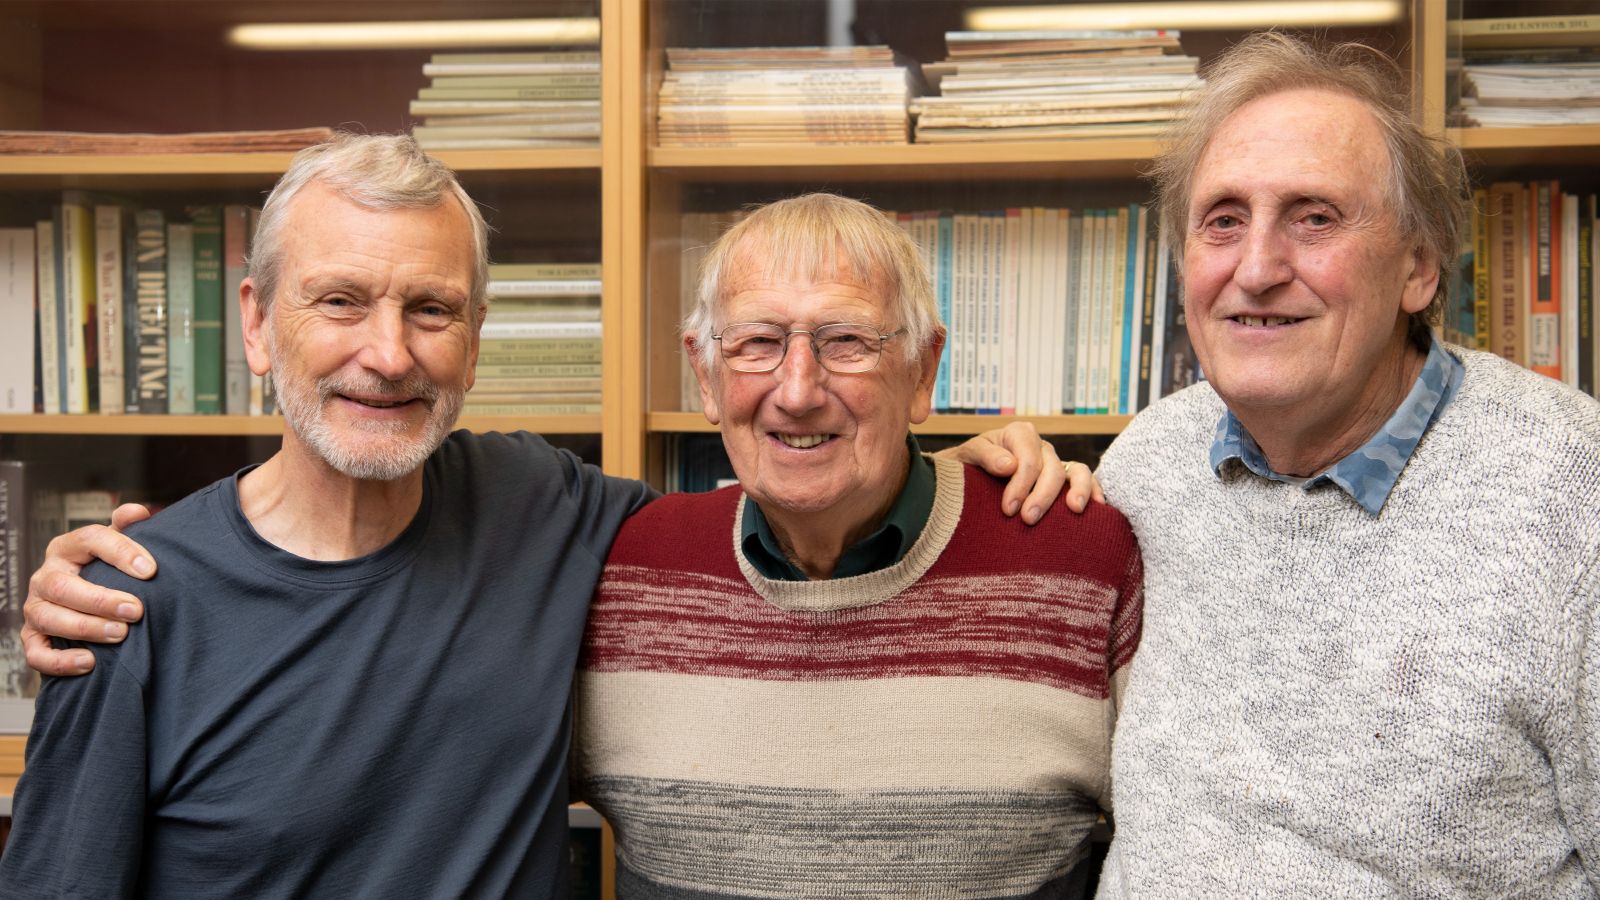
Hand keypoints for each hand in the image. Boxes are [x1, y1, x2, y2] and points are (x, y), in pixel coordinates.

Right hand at [22, 503, 155, 675]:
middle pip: (63, 585)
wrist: (85, 604)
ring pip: (49, 617)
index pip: (90, 539)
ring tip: (120, 634)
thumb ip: (126, 529)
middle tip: (136, 610)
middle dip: (101, 599)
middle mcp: (46, 576)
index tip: (151, 570)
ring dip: (85, 628)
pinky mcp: (33, 638)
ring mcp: (36, 607)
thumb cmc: (105, 572)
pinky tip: (90, 662)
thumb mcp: (115, 548)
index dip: (120, 552)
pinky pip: (36, 653)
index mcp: (67, 548)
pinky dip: (60, 661)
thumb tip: (136, 512)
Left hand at [939, 422, 1101, 522]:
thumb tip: (1010, 465)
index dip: (1021, 484)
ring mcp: (1055, 462)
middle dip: (1042, 495)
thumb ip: (987, 456)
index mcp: (1019, 434)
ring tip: (1074, 510)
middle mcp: (1041, 446)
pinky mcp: (1064, 480)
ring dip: (1078, 490)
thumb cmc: (968, 465)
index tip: (1009, 509)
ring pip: (1076, 471)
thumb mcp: (969, 454)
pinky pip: (1086, 481)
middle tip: (1028, 520)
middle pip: (1051, 468)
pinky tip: (1097, 508)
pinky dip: (1094, 491)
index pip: (1028, 459)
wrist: (969, 476)